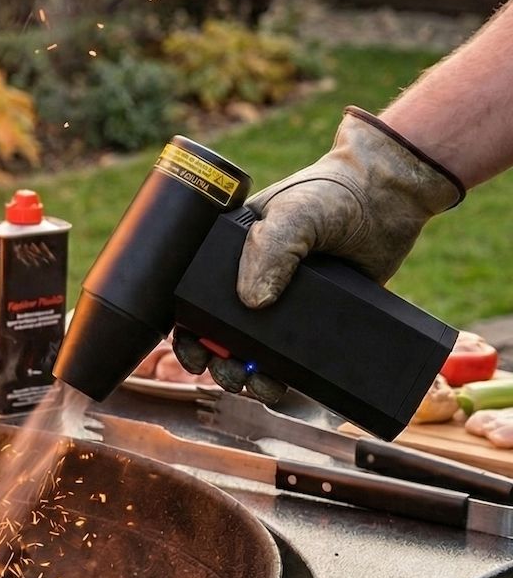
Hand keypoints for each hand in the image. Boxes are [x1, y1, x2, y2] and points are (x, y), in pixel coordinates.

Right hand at [173, 107, 463, 401]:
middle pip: (220, 332)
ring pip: (255, 351)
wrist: (389, 196)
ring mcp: (285, 301)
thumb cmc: (330, 192)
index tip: (194, 353)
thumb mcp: (293, 213)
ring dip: (249, 376)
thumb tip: (253, 303)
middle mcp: (251, 280)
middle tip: (230, 372)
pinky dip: (286, 375)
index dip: (187, 329)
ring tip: (261, 385)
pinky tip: (285, 384)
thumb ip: (270, 249)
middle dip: (218, 361)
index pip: (193, 297)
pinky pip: (295, 354)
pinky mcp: (318, 318)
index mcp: (228, 254)